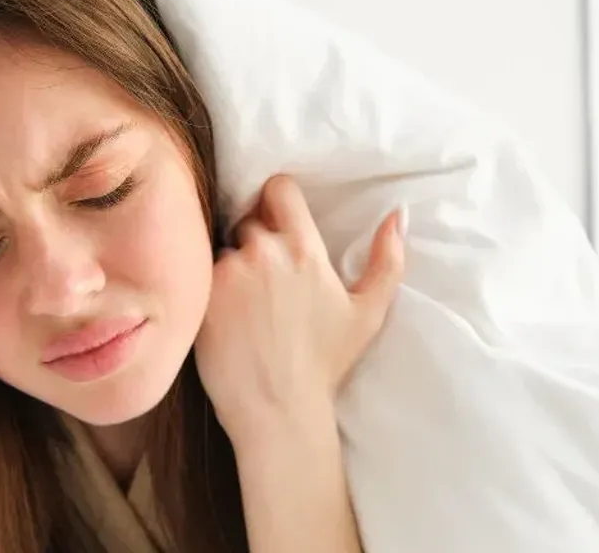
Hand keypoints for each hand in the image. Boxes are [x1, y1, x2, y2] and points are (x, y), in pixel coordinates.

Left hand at [195, 175, 405, 447]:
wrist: (279, 410)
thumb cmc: (325, 363)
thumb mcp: (369, 312)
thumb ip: (388, 259)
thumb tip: (399, 214)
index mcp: (304, 248)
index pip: (278, 188)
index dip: (277, 200)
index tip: (278, 220)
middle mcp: (262, 251)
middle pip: (249, 220)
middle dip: (256, 239)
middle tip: (266, 276)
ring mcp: (226, 272)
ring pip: (223, 248)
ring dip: (233, 264)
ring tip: (246, 302)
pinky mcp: (200, 295)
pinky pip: (199, 274)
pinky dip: (210, 287)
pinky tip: (226, 315)